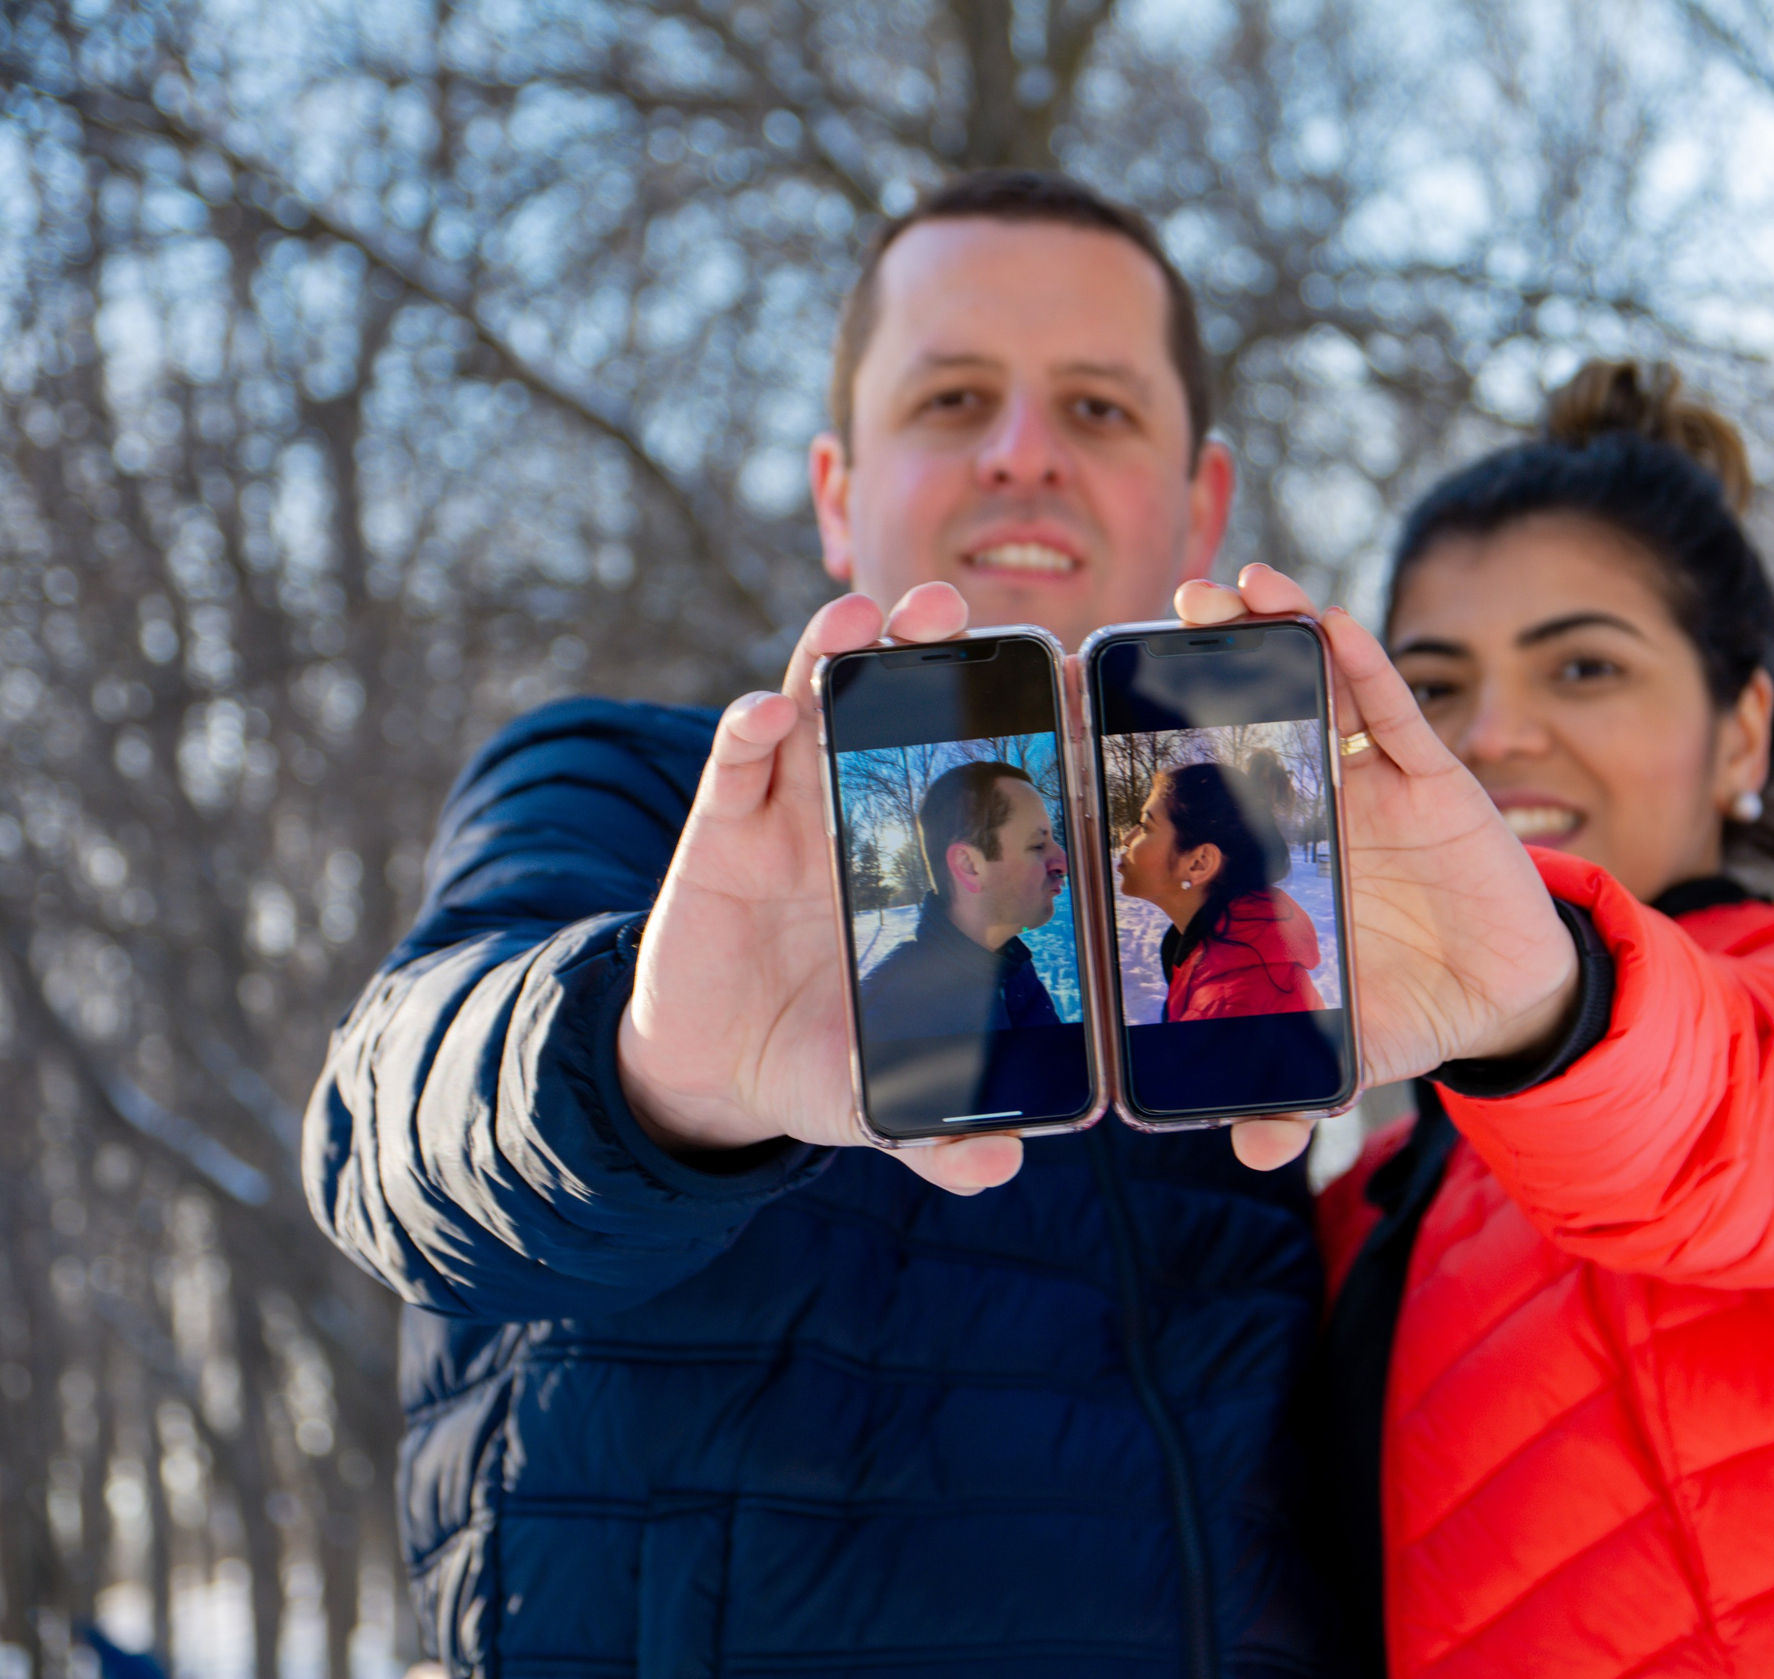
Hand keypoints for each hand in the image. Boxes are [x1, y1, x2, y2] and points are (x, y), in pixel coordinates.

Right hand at [616, 583, 1024, 1194]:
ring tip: (868, 614)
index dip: (1015, 717)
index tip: (1061, 667)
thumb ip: (937, 1131)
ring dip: (840, 654)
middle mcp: (866, 815)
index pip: (979, 771)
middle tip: (964, 603)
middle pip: (902, 708)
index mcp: (926, 862)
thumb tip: (1004, 1170)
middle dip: (930, 649)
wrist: (711, 1070)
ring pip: (819, 707)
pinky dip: (746, 729)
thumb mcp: (882, 1097)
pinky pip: (736, 765)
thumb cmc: (821, 1058)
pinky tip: (761, 708)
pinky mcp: (721, 830)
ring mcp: (792, 811)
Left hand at [1179, 565, 1581, 1173]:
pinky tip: (1318, 618)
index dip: (1132, 749)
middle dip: (1186, 666)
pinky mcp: (1427, 772)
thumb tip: (1256, 1151)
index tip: (1069, 708)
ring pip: (1302, 687)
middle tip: (1135, 624)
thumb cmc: (1394, 1006)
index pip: (1184, 792)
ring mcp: (1360, 779)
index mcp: (1257, 862)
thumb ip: (1291, 1092)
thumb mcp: (1336, 1052)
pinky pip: (1388, 703)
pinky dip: (1355, 657)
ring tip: (1214, 593)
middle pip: (1232, 716)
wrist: (1501, 996)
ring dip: (1259, 633)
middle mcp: (1297, 804)